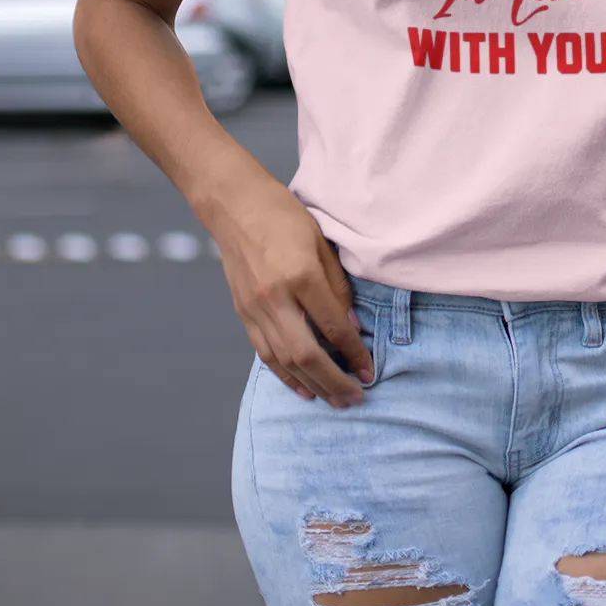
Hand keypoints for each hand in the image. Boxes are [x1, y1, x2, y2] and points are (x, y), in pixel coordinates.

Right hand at [199, 165, 373, 407]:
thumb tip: (351, 325)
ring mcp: (255, 308)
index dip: (354, 353)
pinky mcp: (243, 312)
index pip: (333, 326)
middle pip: (307, 354)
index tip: (370, 371)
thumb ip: (337, 286)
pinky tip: (302, 387)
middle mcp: (275, 298)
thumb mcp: (321, 242)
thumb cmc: (284, 216)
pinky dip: (284, 374)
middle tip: (356, 399)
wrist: (235, 204)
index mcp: (300, 276)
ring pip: (284, 361)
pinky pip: (265, 353)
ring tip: (334, 401)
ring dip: (311, 384)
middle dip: (334, 381)